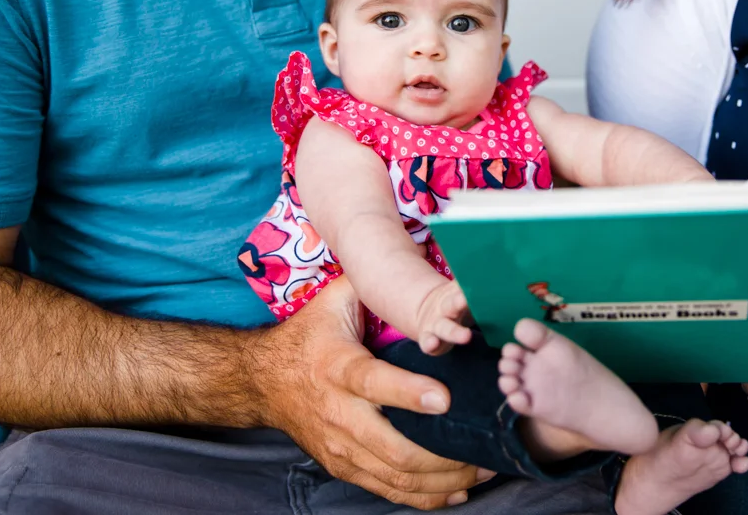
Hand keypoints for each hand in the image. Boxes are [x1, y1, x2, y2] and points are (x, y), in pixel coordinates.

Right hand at [255, 278, 491, 509]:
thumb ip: (371, 285)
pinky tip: (458, 491)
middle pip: (392, 446)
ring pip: (395, 476)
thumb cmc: (309, 336)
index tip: (446, 399)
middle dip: (443, 453)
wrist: (262, 380)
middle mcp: (338, 412)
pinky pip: (387, 490)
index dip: (410, 394)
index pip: (375, 384)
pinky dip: (425, 497)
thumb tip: (417, 257)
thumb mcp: (333, 302)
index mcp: (338, 367)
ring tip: (482, 469)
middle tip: (484, 448)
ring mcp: (340, 446)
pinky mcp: (344, 466)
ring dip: (444, 479)